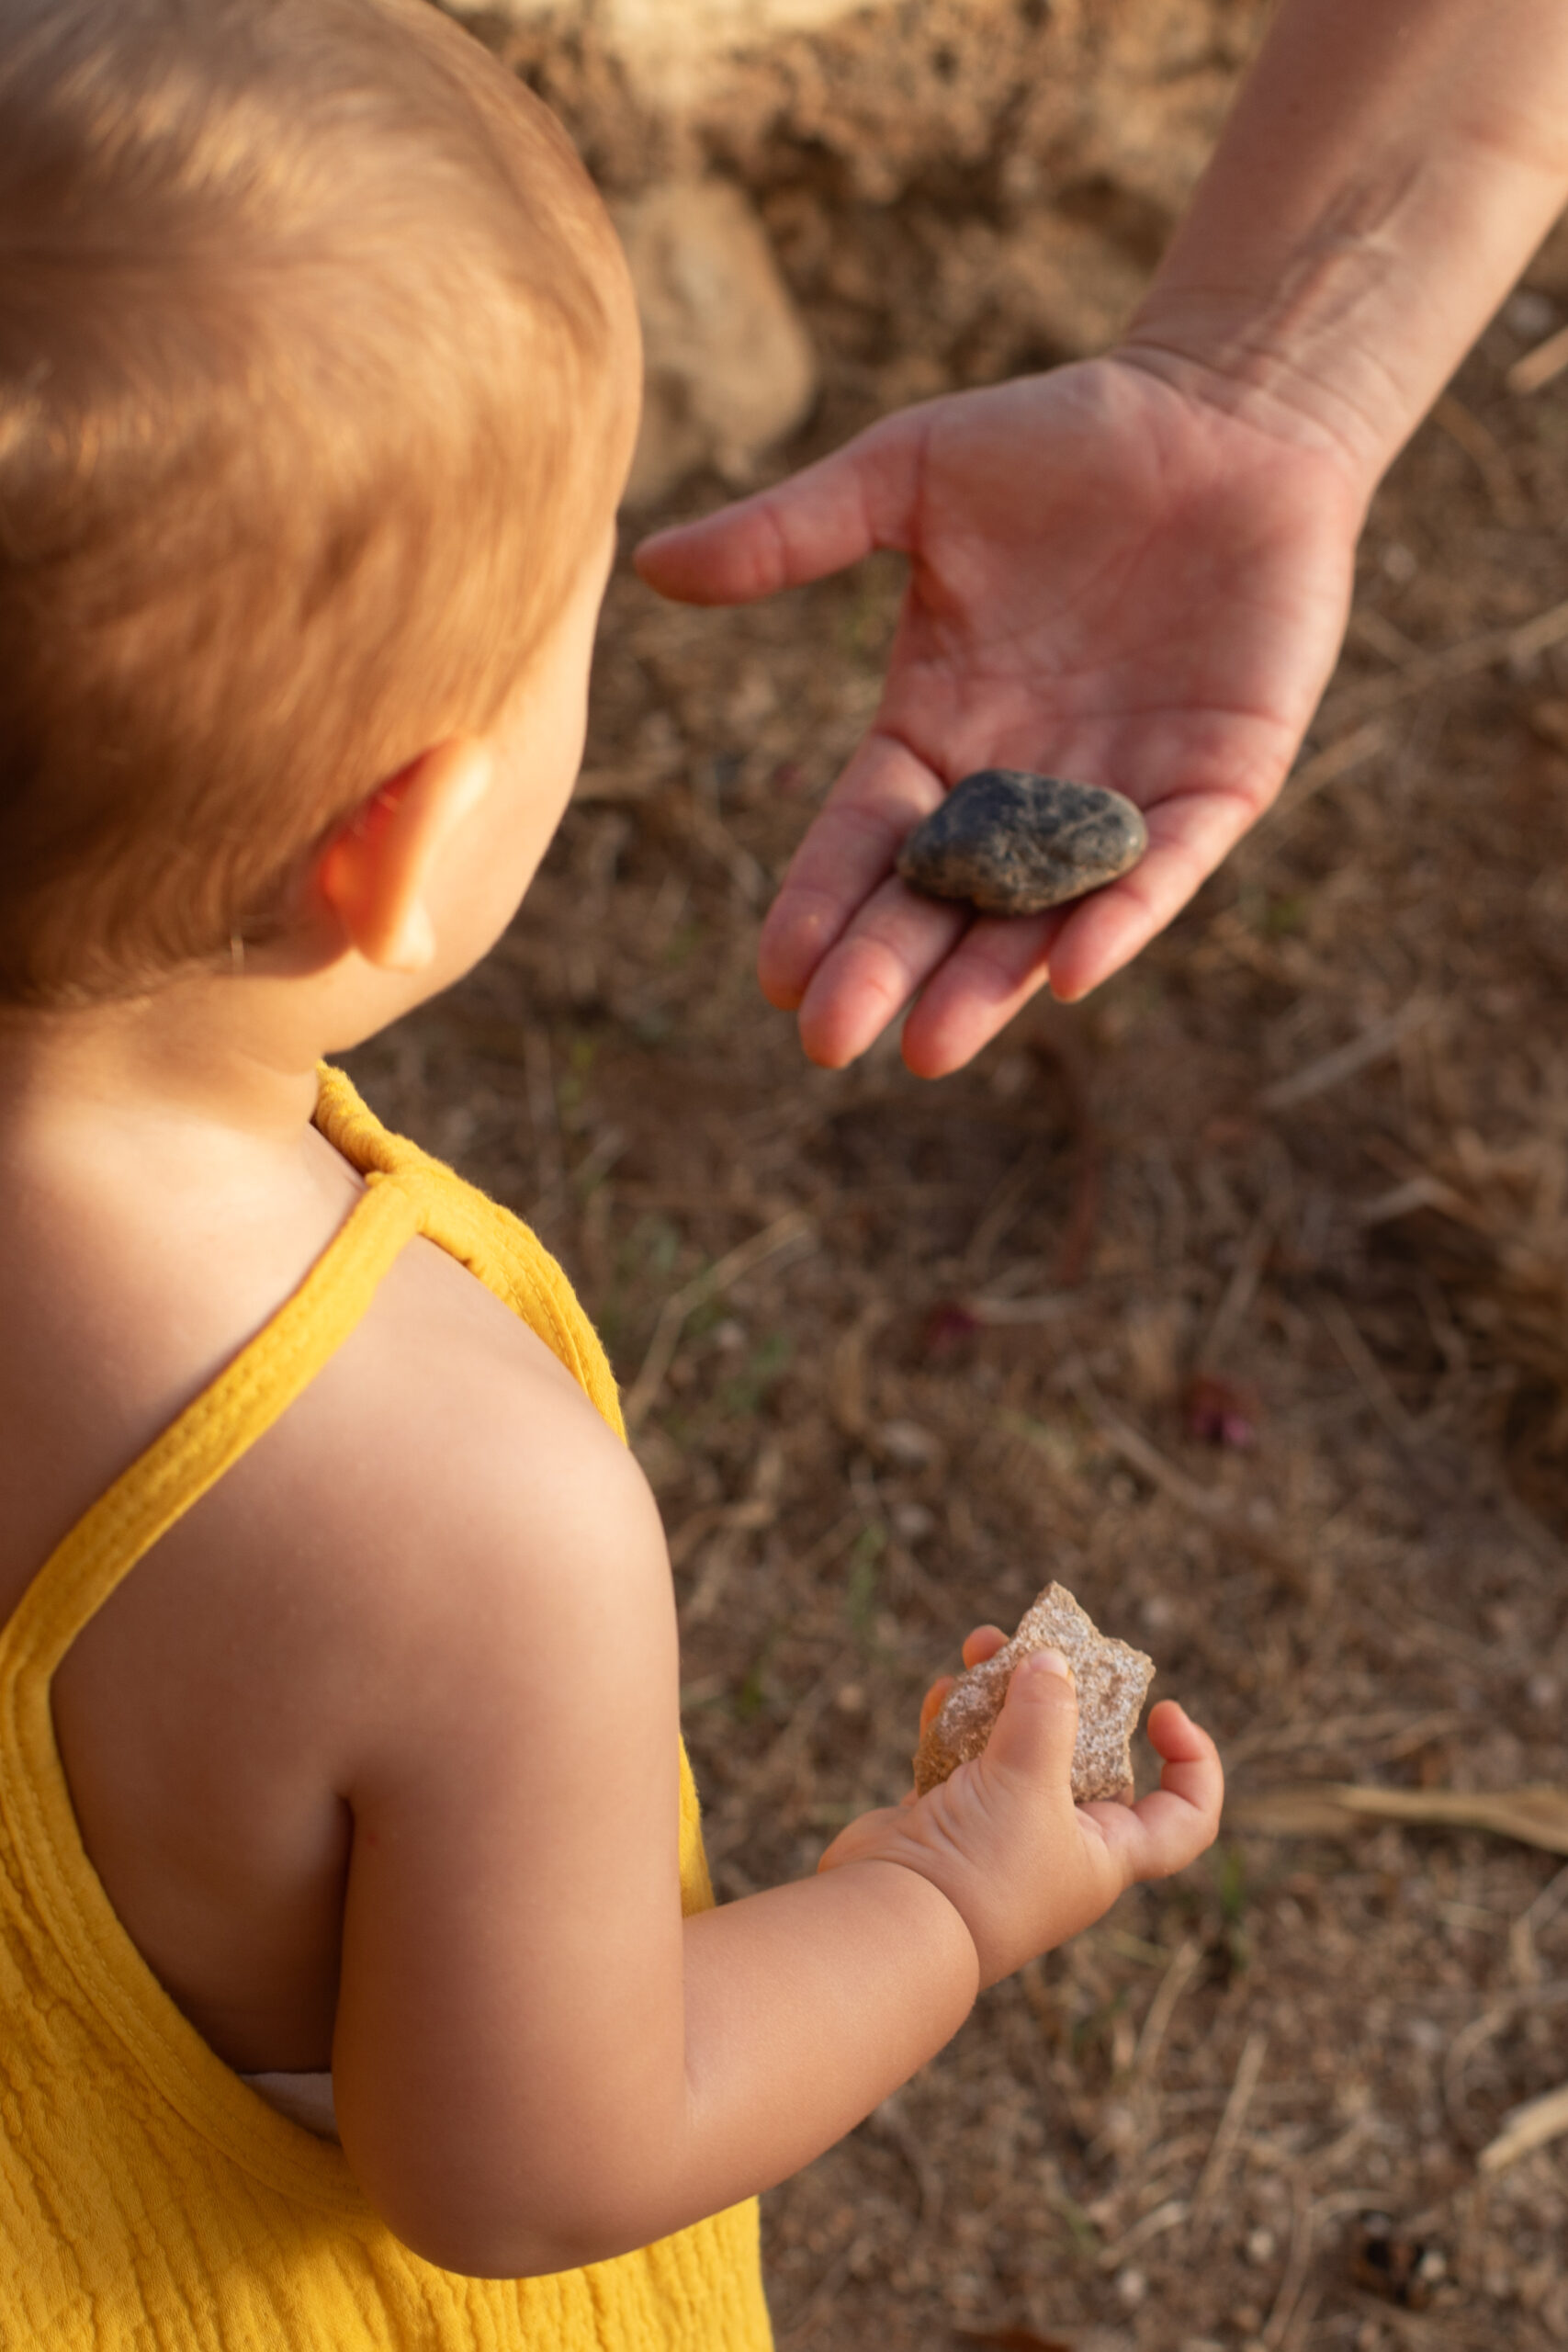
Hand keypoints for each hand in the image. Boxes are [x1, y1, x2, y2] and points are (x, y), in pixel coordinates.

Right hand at [636, 357, 1365, 1075]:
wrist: (1226, 412)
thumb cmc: (1064, 437)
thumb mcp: (910, 476)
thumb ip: (791, 533)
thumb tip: (650, 563)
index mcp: (938, 730)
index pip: (866, 838)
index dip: (821, 903)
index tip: (777, 973)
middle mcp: (1020, 782)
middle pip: (940, 900)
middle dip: (887, 970)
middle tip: (831, 1043)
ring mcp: (1120, 792)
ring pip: (1045, 911)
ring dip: (992, 982)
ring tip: (933, 1049)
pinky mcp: (1219, 781)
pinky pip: (1164, 867)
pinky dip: (1123, 915)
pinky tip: (1075, 970)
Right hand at [816, 1625, 1222, 1987]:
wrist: (891, 1925)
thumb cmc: (982, 1867)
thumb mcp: (1031, 1780)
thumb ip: (1047, 1711)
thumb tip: (1053, 1661)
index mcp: (1106, 1849)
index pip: (1182, 1817)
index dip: (1192, 1765)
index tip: (1162, 1710)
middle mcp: (1058, 1841)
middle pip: (1083, 1754)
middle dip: (1063, 1692)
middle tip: (1040, 1646)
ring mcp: (998, 1831)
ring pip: (1013, 1745)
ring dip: (1001, 1693)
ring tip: (981, 1645)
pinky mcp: (944, 1821)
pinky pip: (959, 1756)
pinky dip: (955, 1721)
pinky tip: (946, 1691)